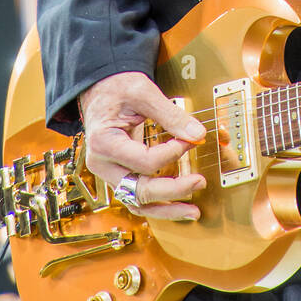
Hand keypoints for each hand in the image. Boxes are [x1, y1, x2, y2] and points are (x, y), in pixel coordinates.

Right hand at [78, 71, 206, 220]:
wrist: (101, 89)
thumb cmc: (117, 88)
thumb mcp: (143, 93)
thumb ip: (170, 115)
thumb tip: (197, 134)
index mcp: (104, 142)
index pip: (145, 161)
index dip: (173, 153)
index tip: (190, 140)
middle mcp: (102, 163)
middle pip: (140, 190)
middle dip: (174, 189)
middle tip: (199, 181)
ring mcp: (108, 173)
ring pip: (137, 202)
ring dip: (166, 209)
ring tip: (192, 211)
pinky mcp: (118, 175)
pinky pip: (137, 197)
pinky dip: (158, 204)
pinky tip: (177, 206)